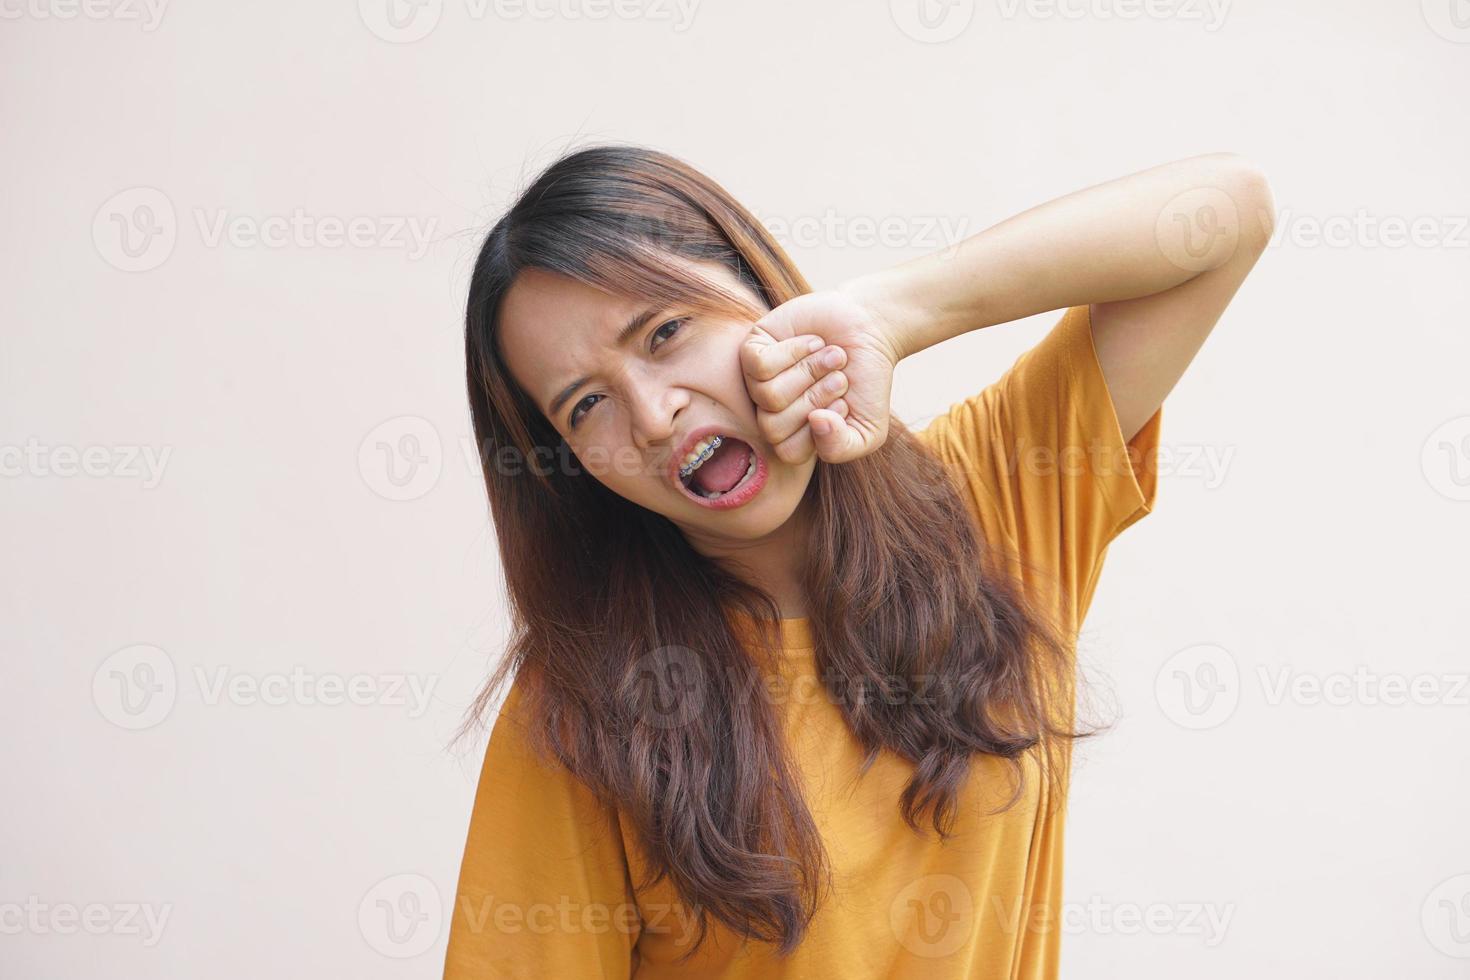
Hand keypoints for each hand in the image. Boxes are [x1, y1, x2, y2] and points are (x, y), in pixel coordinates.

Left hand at [739, 287, 901, 464]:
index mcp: (793, 435)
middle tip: (840, 379)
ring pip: (768, 395)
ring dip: (810, 372)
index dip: (819, 431)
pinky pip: (760, 364)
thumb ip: (842, 446)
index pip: (788, 451)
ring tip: (833, 357)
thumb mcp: (868, 430)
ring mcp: (757, 382)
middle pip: (773, 426)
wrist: (869, 331)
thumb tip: (815, 421)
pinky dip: (794, 351)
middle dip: (815, 400)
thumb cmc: (866, 383)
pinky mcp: (753, 349)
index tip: (844, 406)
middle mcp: (771, 411)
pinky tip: (814, 342)